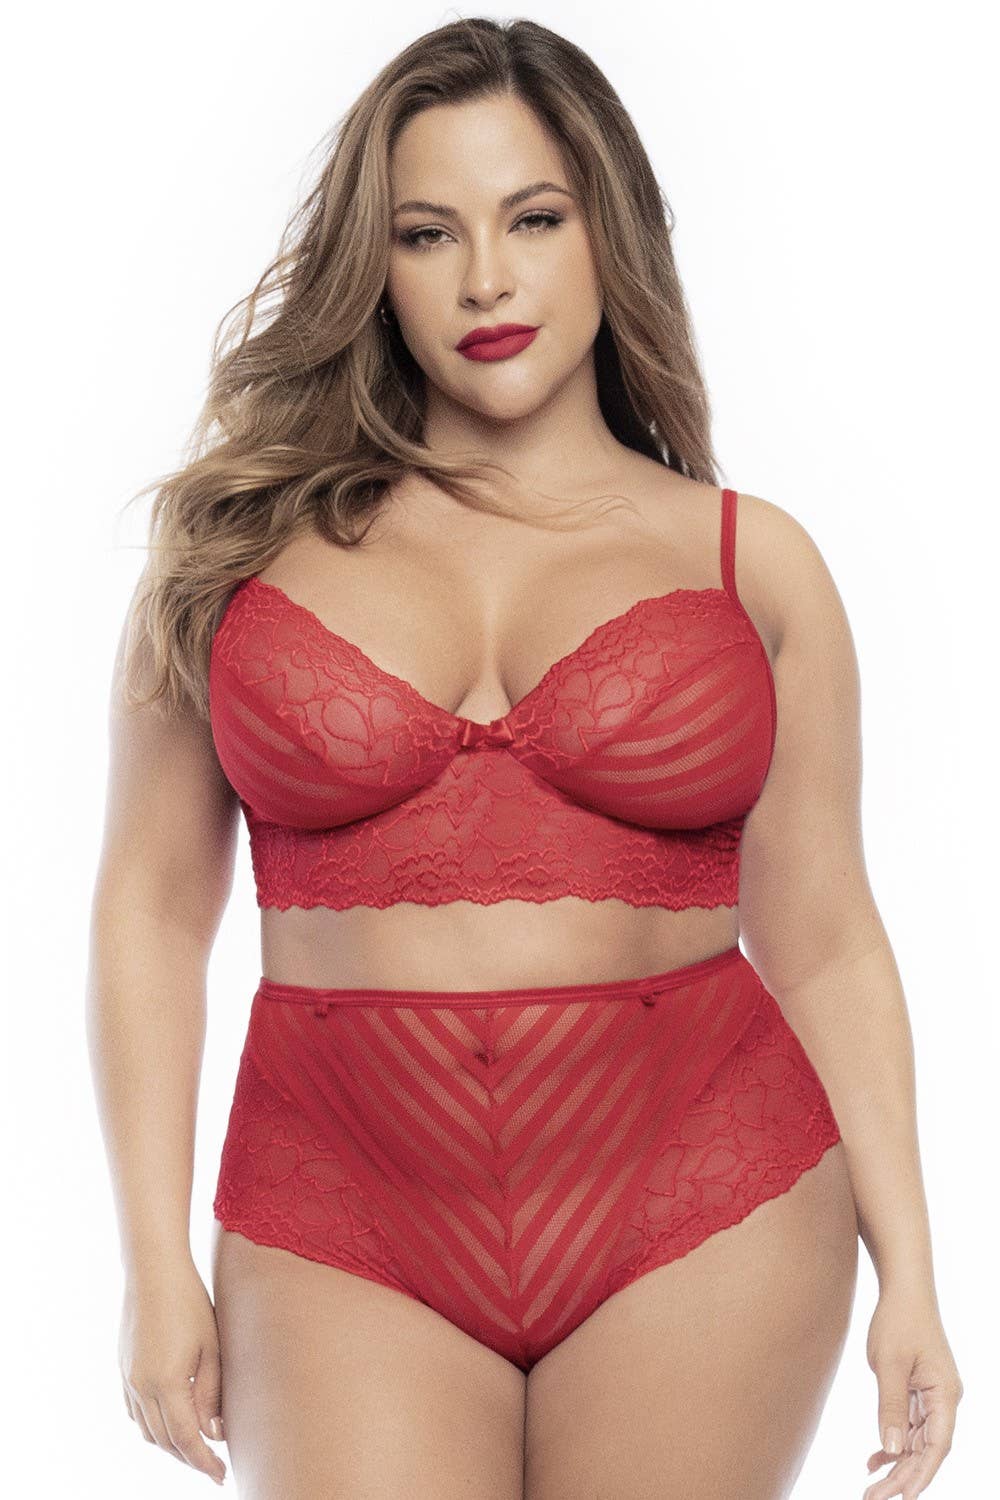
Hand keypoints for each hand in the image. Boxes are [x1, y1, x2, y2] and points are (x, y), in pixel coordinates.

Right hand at [118, 1259, 227, 1485]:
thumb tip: (215, 1433)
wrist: (153, 1271)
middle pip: (165, 1442)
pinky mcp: (123, 1370)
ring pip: (147, 1431)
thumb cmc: (190, 1303)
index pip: (187, 1440)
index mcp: (167, 1384)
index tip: (221, 1476)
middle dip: (189, 1459)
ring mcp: (128, 1380)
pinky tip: (169, 1423)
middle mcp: (142, 1388)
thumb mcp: (212, 1347)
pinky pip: (135, 1413)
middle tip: (213, 1466)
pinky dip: (152, 1427)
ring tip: (195, 1448)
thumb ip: (212, 1393)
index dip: (204, 1462)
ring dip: (170, 1445)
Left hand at [862, 1284, 962, 1498]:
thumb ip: (891, 1407)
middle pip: (928, 1450)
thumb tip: (893, 1450)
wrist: (903, 1289)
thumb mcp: (890, 1364)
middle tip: (874, 1498)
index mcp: (946, 1395)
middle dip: (903, 1477)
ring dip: (897, 1465)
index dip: (922, 1474)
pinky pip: (910, 1426)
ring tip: (871, 1489)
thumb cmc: (898, 1320)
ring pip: (918, 1442)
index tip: (904, 1498)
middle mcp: (945, 1400)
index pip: (937, 1446)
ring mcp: (934, 1397)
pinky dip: (894, 1444)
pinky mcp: (920, 1391)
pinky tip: (873, 1461)